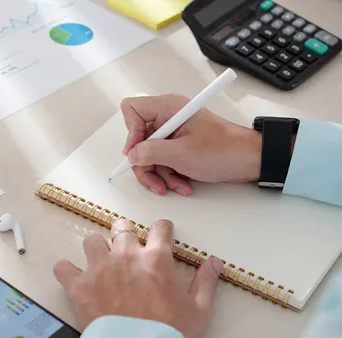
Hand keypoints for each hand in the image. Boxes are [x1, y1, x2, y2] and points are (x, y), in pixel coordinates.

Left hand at [53, 219, 223, 337]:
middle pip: (122, 227)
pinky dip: (66, 270)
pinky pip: (63, 266)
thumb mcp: (199, 309)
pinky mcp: (79, 285)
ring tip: (100, 260)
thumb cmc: (168, 333)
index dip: (162, 229)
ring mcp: (100, 268)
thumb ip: (206, 282)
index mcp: (156, 259)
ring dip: (96, 248)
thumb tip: (214, 262)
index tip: (161, 234)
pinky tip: (72, 276)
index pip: (160, 228)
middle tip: (126, 247)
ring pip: (91, 240)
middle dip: (125, 233)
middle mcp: (126, 256)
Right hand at [120, 94, 262, 195]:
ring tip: (174, 186)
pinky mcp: (180, 146)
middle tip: (155, 180)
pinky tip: (183, 184)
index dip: (131, 133)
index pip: (132, 110)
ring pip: (149, 155)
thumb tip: (132, 155)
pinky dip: (170, 175)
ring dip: (159, 174)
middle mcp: (168, 117)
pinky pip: (163, 161)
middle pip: (138, 139)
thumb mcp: (181, 154)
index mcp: (168, 108)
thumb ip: (150, 152)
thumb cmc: (225, 150)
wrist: (250, 161)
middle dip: (146, 163)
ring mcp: (174, 133)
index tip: (139, 153)